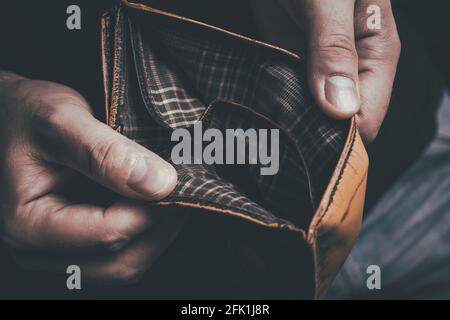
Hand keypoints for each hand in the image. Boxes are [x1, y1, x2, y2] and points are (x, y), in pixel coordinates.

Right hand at [0, 73, 180, 283]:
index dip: (151, 211)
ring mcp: (58, 252)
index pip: (108, 234)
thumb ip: (106, 153)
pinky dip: (144, 233)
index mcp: (28, 225)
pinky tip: (154, 204)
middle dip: (161, 229)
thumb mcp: (60, 120)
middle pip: (120, 264)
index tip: (178, 182)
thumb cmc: (22, 114)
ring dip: (156, 234)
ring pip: (124, 266)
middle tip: (185, 193)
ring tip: (172, 197)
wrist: (8, 117)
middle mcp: (39, 250)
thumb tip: (160, 184)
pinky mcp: (74, 245)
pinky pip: (119, 254)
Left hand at [252, 0, 400, 142]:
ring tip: (264, 140)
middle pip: (339, 123)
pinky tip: (258, 118)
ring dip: (290, 126)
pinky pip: (288, 96)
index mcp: (373, 54)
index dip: (341, 141)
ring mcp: (320, 68)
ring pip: (312, 114)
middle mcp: (350, 68)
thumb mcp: (325, 0)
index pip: (366, 118)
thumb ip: (334, 49)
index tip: (308, 156)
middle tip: (278, 152)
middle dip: (313, 138)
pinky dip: (275, 107)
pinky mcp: (293, 63)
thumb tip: (342, 110)